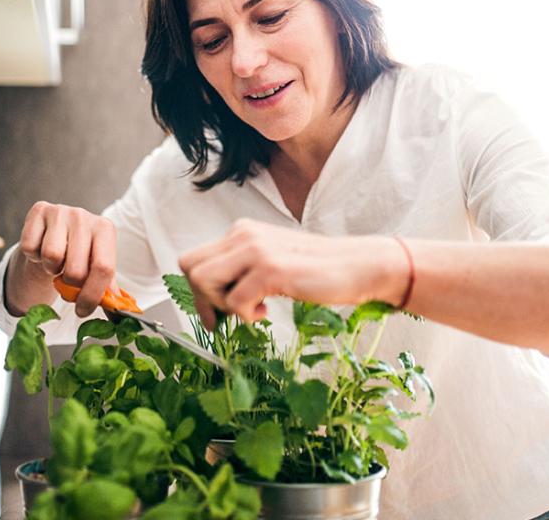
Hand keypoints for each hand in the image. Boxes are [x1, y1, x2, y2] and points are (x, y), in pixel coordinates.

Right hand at [11, 201, 117, 316]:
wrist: (51, 236)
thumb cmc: (77, 256)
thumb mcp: (95, 268)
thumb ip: (106, 290)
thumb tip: (118, 312)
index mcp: (105, 229)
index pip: (103, 268)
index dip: (92, 295)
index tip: (82, 310)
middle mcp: (84, 216)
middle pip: (76, 269)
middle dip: (69, 284)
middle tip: (67, 279)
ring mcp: (61, 211)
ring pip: (51, 256)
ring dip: (51, 268)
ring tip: (56, 262)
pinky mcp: (39, 210)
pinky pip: (29, 246)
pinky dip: (33, 256)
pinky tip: (41, 249)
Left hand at [177, 219, 410, 329]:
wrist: (358, 266)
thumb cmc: (317, 270)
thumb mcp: (272, 262)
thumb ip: (242, 271)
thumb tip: (211, 302)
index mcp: (242, 231)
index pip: (193, 259)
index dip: (198, 291)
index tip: (217, 313)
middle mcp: (243, 235)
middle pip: (190, 268)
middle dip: (203, 299)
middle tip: (228, 317)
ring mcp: (256, 250)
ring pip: (203, 281)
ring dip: (222, 305)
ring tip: (252, 311)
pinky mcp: (271, 269)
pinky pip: (234, 300)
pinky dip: (246, 315)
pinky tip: (267, 312)